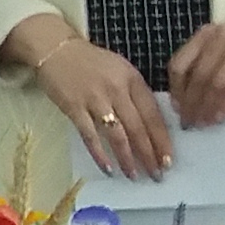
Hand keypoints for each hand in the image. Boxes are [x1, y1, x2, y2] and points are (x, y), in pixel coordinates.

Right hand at [5, 15, 174, 180]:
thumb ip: (136, 94)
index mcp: (132, 80)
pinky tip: (108, 168)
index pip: (153, 114)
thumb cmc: (92, 62)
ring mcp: (95, 99)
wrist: (56, 49)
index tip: (169, 160)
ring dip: (127, 158)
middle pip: (138, 128)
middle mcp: (117, 89)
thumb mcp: (121, 70)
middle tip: (157, 175)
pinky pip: (90, 135)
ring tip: (134, 176)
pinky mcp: (74, 107)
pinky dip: (99, 153)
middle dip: (149, 155)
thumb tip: (151, 126)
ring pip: (117, 135)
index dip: (162, 140)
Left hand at [164, 12, 224, 128]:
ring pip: (218, 81)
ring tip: (206, 123)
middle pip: (198, 76)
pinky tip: (224, 115)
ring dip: (209, 107)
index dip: (176, 90)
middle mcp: (220, 37)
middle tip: (191, 123)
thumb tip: (184, 100)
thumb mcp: (220, 45)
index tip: (178, 109)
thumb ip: (202, 63)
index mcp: (204, 35)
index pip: (180, 64)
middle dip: (192, 104)